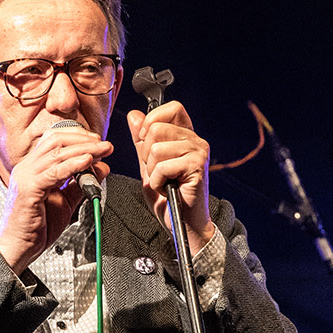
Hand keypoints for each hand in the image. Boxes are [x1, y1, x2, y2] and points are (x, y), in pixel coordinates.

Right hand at [0, 123, 112, 272]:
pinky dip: (72, 165)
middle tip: (105, 144)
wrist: (19, 247)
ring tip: (103, 150)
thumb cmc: (38, 226)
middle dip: (83, 139)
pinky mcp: (28, 189)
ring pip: (57, 153)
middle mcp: (26, 167)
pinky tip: (87, 161)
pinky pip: (53, 172)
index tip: (98, 141)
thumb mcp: (66, 201)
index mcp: (32, 167)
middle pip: (56, 140)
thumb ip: (81, 183)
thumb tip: (102, 166)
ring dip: (84, 150)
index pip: (53, 139)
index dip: (77, 136)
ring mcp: (25, 176)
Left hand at [126, 100, 212, 250]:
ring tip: (163, 182)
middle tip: (157, 172)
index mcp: (185, 136)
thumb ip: (141, 141)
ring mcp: (199, 152)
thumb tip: (133, 115)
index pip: (171, 108)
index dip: (152, 120)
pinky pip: (162, 166)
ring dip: (152, 171)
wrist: (183, 225)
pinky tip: (168, 189)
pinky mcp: (197, 167)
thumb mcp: (147, 165)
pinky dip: (158, 182)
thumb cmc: (168, 197)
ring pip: (156, 149)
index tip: (144, 140)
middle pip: (156, 129)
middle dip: (145, 154)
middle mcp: (196, 140)